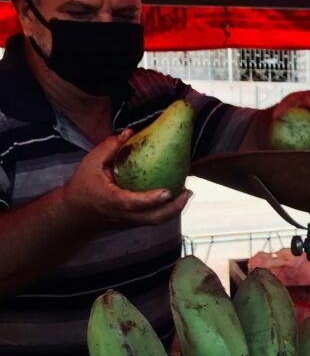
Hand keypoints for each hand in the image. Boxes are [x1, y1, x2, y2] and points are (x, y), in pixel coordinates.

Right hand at [62, 131, 191, 227]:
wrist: (75, 212)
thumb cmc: (82, 185)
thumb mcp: (90, 163)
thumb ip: (109, 148)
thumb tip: (129, 133)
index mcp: (112, 201)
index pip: (134, 203)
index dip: (152, 199)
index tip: (169, 192)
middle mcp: (124, 214)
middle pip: (153, 219)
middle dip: (174, 208)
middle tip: (188, 191)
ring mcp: (130, 221)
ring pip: (156, 221)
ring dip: (174, 210)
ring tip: (187, 193)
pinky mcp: (134, 222)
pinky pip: (153, 218)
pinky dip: (167, 210)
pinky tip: (176, 196)